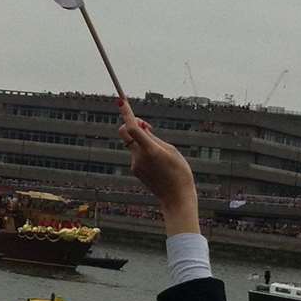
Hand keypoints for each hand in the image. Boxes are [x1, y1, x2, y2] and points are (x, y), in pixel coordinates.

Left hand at [118, 100, 196, 232]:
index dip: (126, 114)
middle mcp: (139, 157)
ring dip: (142, 140)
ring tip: (160, 151)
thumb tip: (140, 129)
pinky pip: (136, 154)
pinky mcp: (135, 170)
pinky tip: (157, 161)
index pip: (133, 128)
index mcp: (150, 150)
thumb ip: (153, 138)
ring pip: (133, 143)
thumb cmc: (179, 172)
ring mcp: (135, 164)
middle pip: (125, 133)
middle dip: (130, 123)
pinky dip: (143, 150)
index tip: (121, 102)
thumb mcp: (171, 150)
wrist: (176, 198)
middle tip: (147, 125)